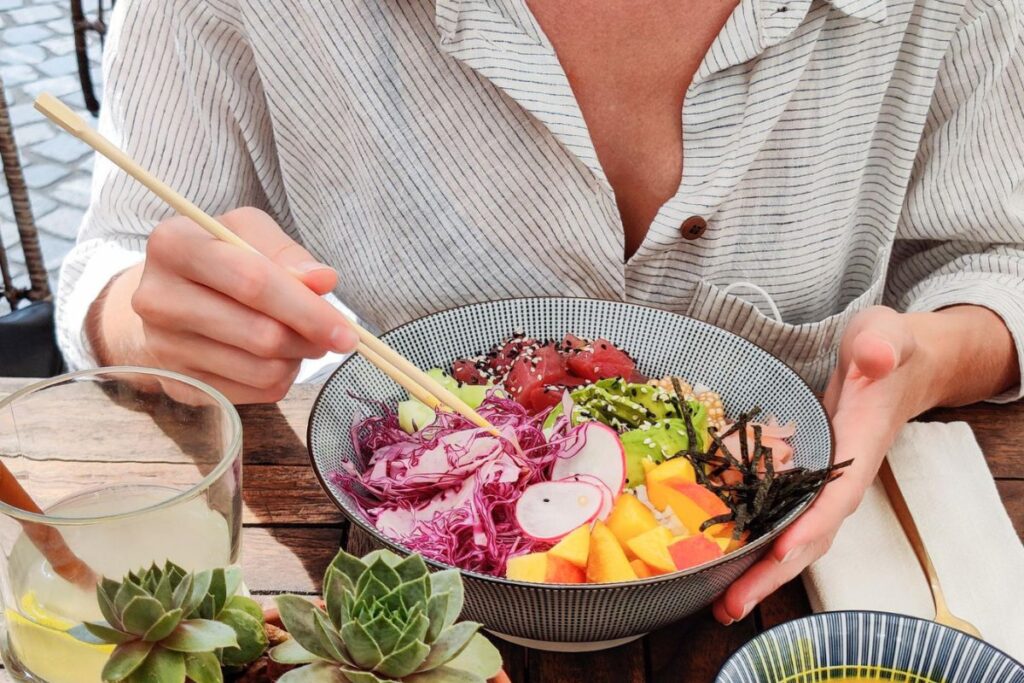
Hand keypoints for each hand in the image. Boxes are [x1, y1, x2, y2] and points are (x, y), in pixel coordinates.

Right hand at [92, 207, 357, 402]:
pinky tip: (276, 357)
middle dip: (310, 339)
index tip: (347, 330)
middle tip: (334, 337)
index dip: (307, 309)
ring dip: (297, 358)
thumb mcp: (248, 234)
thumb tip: (322, 280)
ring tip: (300, 340)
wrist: (168, 296)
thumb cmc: (219, 257)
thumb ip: (287, 253)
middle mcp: (157, 298)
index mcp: (174, 245)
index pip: (253, 282)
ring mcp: (163, 347)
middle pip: (260, 334)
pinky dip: (280, 377)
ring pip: (261, 369)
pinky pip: (254, 392)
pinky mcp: (179, 383)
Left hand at [712, 306, 937, 624]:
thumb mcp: (884, 336)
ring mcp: (818, 486)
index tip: (780, 551)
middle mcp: (838, 481)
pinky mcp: (799, 482)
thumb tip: (873, 358)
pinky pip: (775, 520)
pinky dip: (750, 545)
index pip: (835, 499)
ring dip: (757, 573)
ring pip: (789, 537)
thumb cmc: (885, 350)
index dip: (808, 527)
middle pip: (807, 537)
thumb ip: (880, 347)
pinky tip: (718, 563)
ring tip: (717, 604)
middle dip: (771, 574)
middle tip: (730, 606)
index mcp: (858, 452)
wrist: (895, 366)